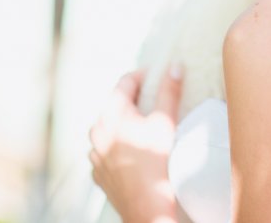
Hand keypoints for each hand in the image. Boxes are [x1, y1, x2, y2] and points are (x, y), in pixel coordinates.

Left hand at [89, 66, 183, 222]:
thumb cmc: (156, 161)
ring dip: (125, 124)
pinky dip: (119, 146)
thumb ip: (169, 90)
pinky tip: (135, 152)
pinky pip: (107, 151)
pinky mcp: (97, 172)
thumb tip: (175, 66)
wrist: (145, 205)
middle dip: (134, 100)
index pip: (125, 82)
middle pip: (115, 105)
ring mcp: (95, 153)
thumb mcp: (166, 121)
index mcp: (111, 114)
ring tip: (145, 128)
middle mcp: (97, 130)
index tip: (157, 74)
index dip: (143, 75)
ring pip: (109, 129)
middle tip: (154, 100)